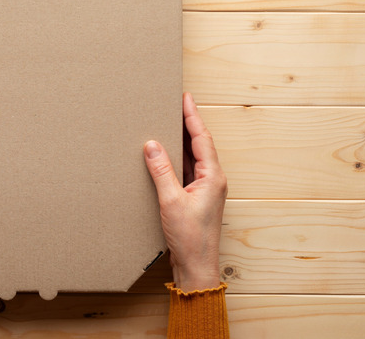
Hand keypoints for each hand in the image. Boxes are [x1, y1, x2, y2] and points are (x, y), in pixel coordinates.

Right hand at [144, 92, 227, 291]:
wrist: (196, 266)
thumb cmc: (190, 238)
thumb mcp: (171, 201)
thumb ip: (161, 171)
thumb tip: (151, 145)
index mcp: (213, 177)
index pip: (201, 139)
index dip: (192, 117)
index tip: (185, 98)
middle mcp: (212, 180)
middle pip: (199, 144)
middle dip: (187, 123)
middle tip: (175, 103)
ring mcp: (204, 189)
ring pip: (192, 158)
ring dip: (181, 141)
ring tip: (168, 122)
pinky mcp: (195, 198)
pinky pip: (186, 171)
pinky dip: (175, 159)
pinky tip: (164, 154)